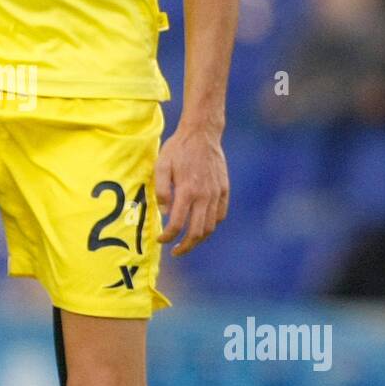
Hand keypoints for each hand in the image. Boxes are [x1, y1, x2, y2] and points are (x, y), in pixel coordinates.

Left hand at [155, 124, 228, 256]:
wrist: (202, 133)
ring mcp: (216, 193)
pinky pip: (220, 214)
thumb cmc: (178, 149)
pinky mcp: (224, 189)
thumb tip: (164, 212)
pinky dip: (211, 225)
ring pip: (210, 227)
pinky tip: (202, 226)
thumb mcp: (161, 165)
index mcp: (187, 191)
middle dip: (185, 246)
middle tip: (175, 251)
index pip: (177, 224)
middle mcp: (204, 196)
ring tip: (188, 242)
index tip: (161, 240)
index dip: (168, 237)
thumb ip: (161, 190)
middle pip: (197, 232)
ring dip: (199, 239)